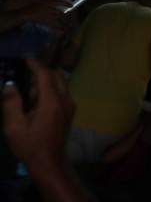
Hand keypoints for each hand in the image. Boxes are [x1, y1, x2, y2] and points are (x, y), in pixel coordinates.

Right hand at [2, 57, 74, 173]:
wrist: (50, 162)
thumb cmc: (30, 146)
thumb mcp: (13, 126)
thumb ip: (11, 104)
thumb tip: (9, 86)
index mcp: (52, 102)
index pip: (46, 75)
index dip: (36, 64)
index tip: (26, 59)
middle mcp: (65, 100)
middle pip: (57, 76)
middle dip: (41, 74)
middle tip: (24, 82)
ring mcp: (70, 105)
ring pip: (60, 83)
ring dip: (45, 83)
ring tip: (27, 98)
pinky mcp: (69, 111)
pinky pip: (61, 92)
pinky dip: (49, 91)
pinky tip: (35, 105)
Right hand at [19, 1, 68, 34]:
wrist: (26, 14)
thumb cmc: (35, 7)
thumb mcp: (43, 0)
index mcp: (48, 3)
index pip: (60, 2)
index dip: (66, 4)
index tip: (71, 6)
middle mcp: (49, 10)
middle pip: (60, 13)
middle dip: (66, 14)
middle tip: (69, 14)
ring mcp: (47, 17)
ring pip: (59, 19)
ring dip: (64, 20)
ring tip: (68, 21)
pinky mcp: (45, 22)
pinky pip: (54, 27)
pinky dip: (60, 29)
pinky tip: (65, 30)